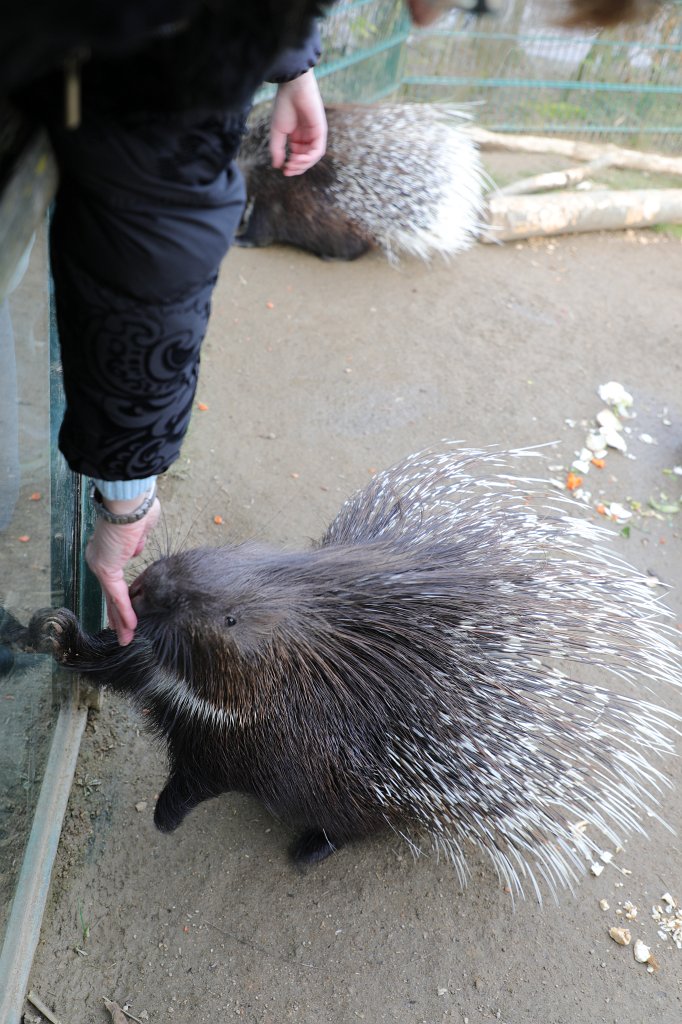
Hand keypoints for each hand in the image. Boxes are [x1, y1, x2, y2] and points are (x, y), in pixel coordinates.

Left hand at [85, 496, 160, 645]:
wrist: (130, 500)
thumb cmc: (138, 507)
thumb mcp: (141, 529)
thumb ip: (138, 541)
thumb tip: (136, 548)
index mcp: (108, 548)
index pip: (113, 579)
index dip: (120, 597)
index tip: (124, 610)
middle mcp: (99, 558)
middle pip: (109, 593)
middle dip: (116, 615)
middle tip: (120, 633)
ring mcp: (101, 564)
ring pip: (111, 598)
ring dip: (121, 620)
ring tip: (126, 639)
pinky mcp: (106, 569)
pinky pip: (117, 596)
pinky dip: (125, 612)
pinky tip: (130, 628)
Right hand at [269, 69, 326, 176]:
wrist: (292, 88)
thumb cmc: (284, 106)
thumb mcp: (277, 132)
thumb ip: (277, 149)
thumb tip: (277, 166)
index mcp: (298, 137)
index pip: (298, 157)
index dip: (292, 166)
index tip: (283, 170)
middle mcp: (308, 137)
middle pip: (306, 160)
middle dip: (297, 168)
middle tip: (287, 170)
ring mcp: (315, 134)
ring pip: (312, 158)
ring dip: (302, 164)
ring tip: (291, 164)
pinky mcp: (321, 131)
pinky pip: (317, 151)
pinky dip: (308, 158)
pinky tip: (297, 158)